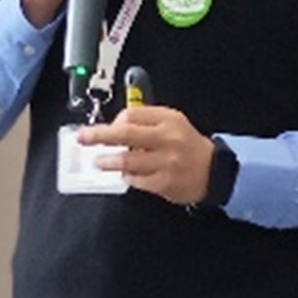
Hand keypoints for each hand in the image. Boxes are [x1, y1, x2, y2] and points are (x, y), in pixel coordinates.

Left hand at [78, 107, 214, 205]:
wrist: (214, 171)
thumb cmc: (188, 145)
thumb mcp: (173, 123)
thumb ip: (147, 121)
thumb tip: (115, 124)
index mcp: (168, 120)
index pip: (132, 115)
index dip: (115, 121)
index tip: (108, 127)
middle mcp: (167, 139)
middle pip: (125, 134)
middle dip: (100, 135)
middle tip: (84, 138)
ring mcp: (165, 162)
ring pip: (127, 160)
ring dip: (108, 161)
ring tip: (98, 161)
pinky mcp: (163, 183)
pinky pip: (136, 179)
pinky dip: (127, 176)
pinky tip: (125, 174)